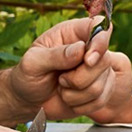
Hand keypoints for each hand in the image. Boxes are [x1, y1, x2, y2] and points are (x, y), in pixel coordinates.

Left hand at [12, 14, 131, 124]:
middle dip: (80, 78)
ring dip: (76, 94)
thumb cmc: (28, 76)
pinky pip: (101, 100)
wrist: (28, 101)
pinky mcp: (101, 90)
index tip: (88, 60)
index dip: (100, 41)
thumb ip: (55, 55)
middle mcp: (89, 49)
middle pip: (104, 60)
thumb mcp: (32, 63)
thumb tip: (80, 49)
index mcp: (73, 33)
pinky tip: (69, 100)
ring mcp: (98, 70)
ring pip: (102, 84)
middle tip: (61, 80)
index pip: (99, 26)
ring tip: (62, 89)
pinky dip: (81, 106)